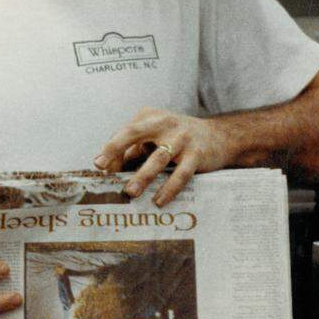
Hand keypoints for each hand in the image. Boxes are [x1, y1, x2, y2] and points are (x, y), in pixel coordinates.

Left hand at [93, 108, 232, 206]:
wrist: (219, 136)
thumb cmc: (177, 139)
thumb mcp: (154, 137)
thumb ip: (133, 150)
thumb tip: (109, 169)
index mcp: (149, 117)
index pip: (125, 132)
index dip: (110, 149)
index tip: (98, 165)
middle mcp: (164, 123)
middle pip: (134, 133)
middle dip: (116, 149)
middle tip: (104, 168)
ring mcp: (182, 137)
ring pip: (158, 157)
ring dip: (143, 175)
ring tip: (130, 192)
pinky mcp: (197, 153)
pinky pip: (180, 173)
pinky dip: (169, 188)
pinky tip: (159, 200)